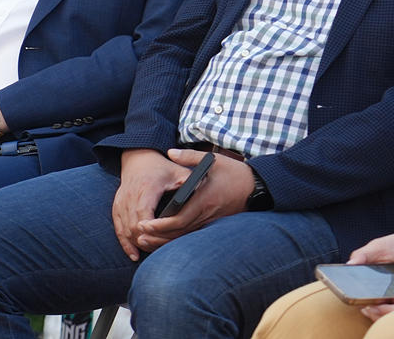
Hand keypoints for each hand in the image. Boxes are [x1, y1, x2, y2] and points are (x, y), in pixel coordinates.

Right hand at [112, 149, 190, 260]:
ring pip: (125, 228)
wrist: (138, 159)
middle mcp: (131, 194)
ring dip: (136, 242)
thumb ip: (191, 181)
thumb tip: (204, 191)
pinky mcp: (117, 206)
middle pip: (133, 224)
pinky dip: (125, 242)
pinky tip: (133, 254)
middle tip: (159, 250)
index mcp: (147, 187)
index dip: (150, 226)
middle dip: (145, 239)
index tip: (159, 236)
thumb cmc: (162, 168)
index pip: (144, 211)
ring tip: (151, 252)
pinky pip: (118, 227)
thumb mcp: (179, 171)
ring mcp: (122, 200)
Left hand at [132, 148, 253, 251]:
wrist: (254, 187)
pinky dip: (175, 238)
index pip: (179, 219)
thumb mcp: (213, 161)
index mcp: (203, 200)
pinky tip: (162, 239)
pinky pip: (190, 235)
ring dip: (164, 240)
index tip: (144, 224)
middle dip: (157, 235)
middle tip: (138, 234)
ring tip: (145, 240)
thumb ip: (189, 157)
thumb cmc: (233, 173)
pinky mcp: (211, 223)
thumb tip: (170, 152)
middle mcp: (205, 215)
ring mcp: (209, 221)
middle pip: (178, 232)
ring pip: (183, 236)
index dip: (160, 224)